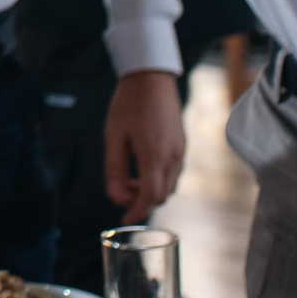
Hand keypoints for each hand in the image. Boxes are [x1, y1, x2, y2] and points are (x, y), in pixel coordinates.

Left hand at [103, 69, 186, 220]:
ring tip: (128, 174)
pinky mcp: (182, 145)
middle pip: (161, 194)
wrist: (152, 78)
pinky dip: (157, 177)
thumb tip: (115, 196)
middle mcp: (173, 157)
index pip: (150, 197)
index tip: (124, 219)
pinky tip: (141, 165)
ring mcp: (180, 151)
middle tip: (120, 188)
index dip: (137, 211)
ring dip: (149, 188)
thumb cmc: (129, 105)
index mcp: (155, 155)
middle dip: (141, 199)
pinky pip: (172, 172)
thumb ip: (114, 168)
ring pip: (169, 184)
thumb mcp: (114, 136)